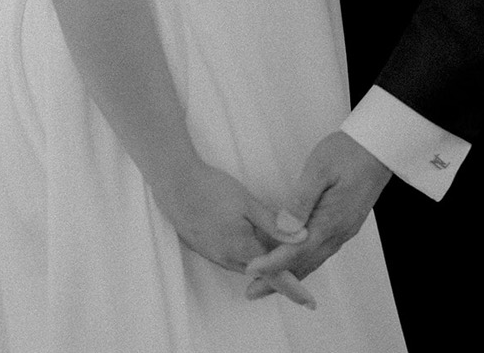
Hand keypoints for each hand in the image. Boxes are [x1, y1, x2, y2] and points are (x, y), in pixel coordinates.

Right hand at [154, 160, 316, 307]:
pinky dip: (244, 254)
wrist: (174, 182)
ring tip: (273, 250)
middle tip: (294, 265)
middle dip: (276, 271)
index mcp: (241, 248)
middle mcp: (226, 257)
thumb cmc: (212, 188)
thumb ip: (274, 224)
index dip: (292, 288)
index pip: (273, 275)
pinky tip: (246, 238)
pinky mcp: (203, 247)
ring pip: (244, 265)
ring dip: (259, 262)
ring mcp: (213, 254)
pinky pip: (230, 258)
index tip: (309, 301)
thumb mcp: (247, 202)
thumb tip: (302, 238)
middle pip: (259, 272)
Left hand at [244, 132, 392, 296]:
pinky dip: (305, 262)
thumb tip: (284, 227)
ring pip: (315, 259)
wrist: (378, 146)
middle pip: (305, 263)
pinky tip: (295, 262)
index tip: (250, 270)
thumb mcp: (319, 168)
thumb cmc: (348, 152)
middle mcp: (339, 232)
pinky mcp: (346, 223)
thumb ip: (301, 199)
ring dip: (292, 274)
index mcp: (330, 220)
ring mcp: (344, 229)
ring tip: (268, 284)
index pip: (296, 250)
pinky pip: (322, 250)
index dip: (272, 262)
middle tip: (252, 291)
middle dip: (278, 279)